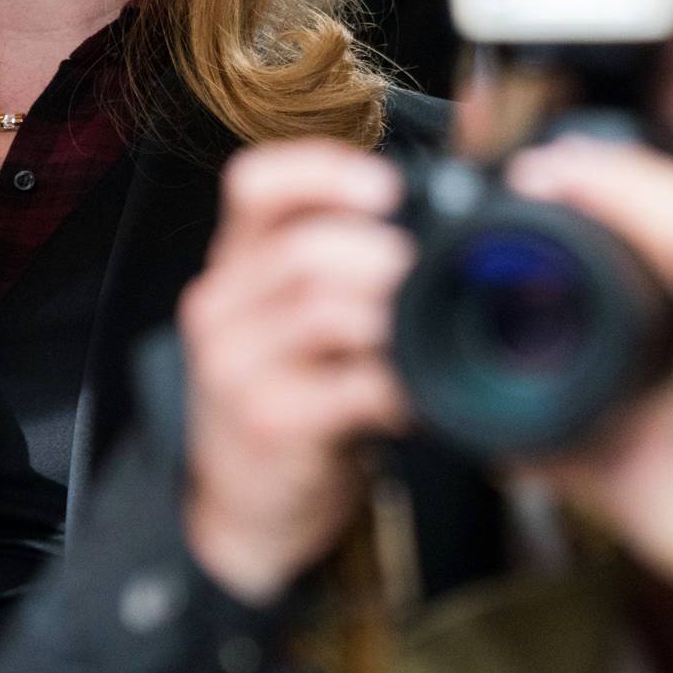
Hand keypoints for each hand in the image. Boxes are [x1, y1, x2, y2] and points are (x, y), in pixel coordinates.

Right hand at [180, 139, 413, 605]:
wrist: (247, 499)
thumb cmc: (294, 392)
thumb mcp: (297, 318)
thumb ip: (344, 262)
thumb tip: (451, 203)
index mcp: (234, 263)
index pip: (253, 185)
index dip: (321, 172)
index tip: (385, 188)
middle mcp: (221, 306)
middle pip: (300, 248)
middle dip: (378, 254)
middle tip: (426, 272)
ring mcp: (235, 367)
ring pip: (319, 310)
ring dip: (392, 315)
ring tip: (430, 328)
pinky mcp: (267, 422)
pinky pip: (345, 387)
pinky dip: (395, 384)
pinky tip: (417, 392)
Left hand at [507, 138, 672, 672]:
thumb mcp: (596, 445)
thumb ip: (542, 412)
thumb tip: (453, 404)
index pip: (663, 212)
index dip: (603, 178)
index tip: (524, 174)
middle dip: (602, 164)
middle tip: (525, 164)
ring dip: (616, 180)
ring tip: (547, 172)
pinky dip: (647, 223)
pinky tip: (600, 204)